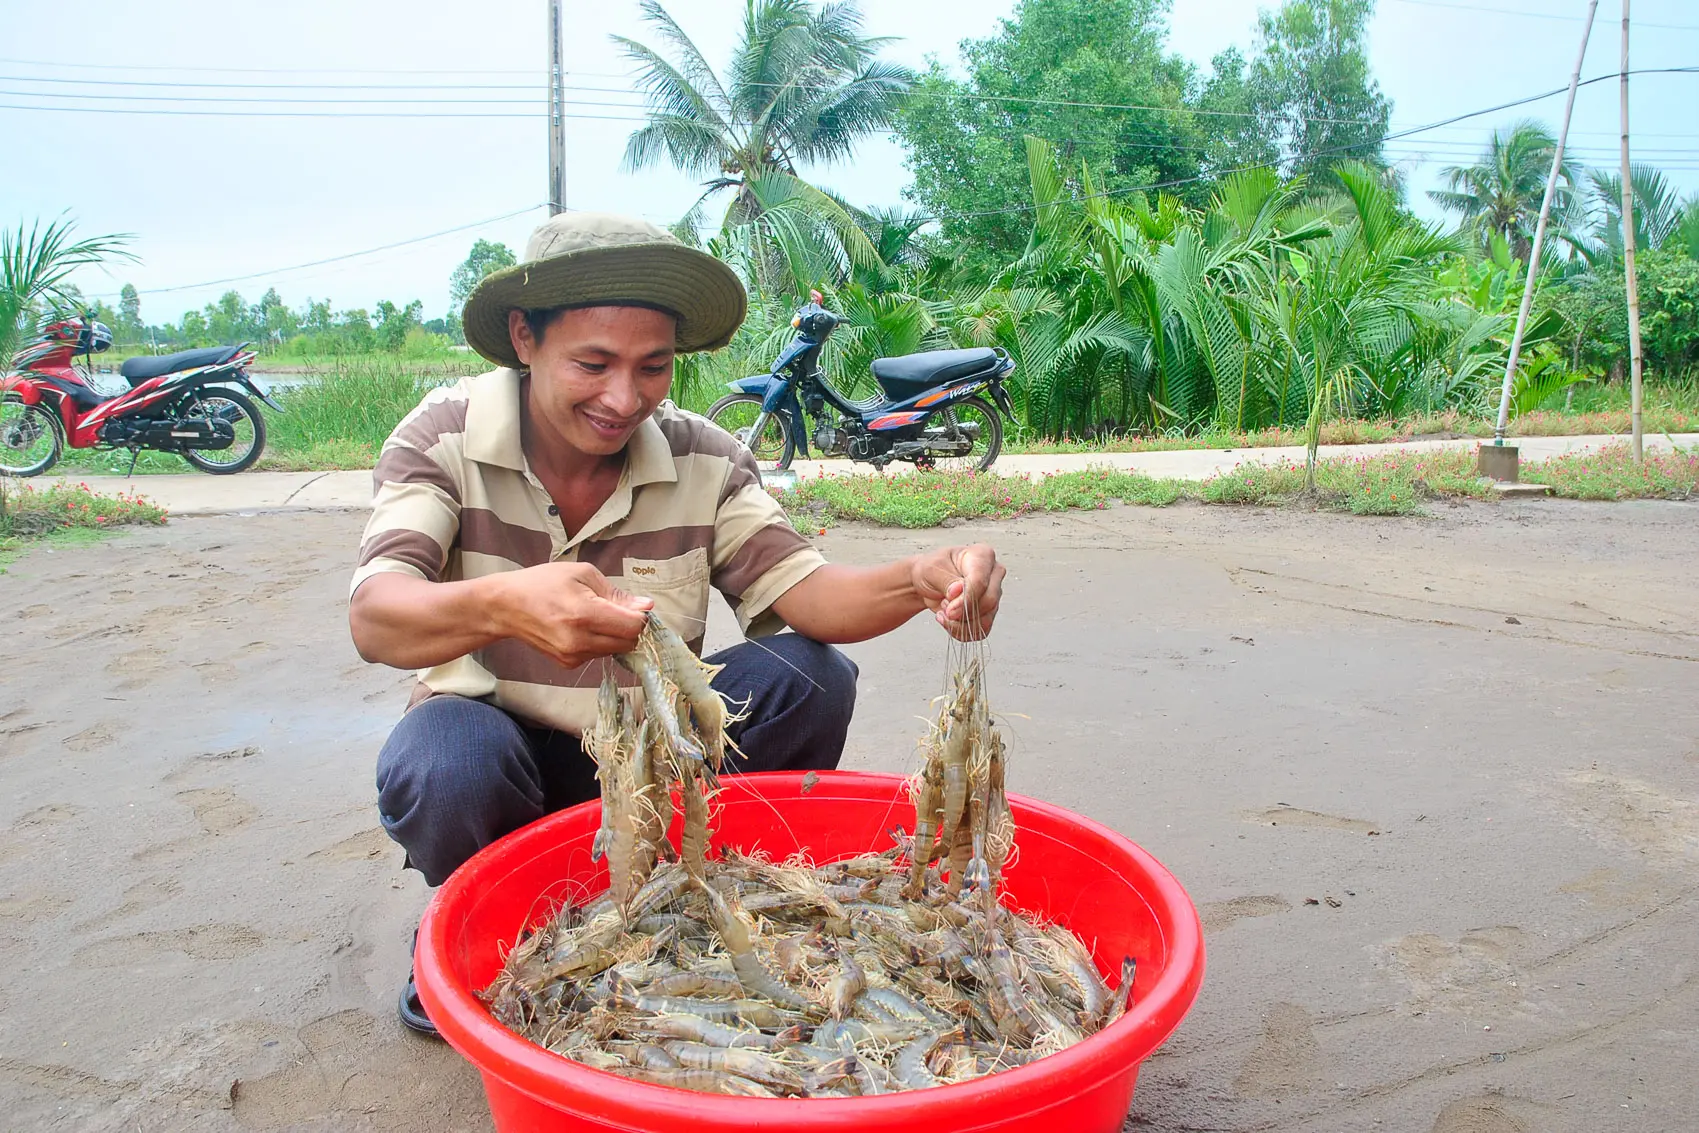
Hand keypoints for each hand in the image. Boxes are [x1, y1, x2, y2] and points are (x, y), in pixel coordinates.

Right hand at [491, 561, 652, 667]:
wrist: (506, 606)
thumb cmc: (543, 583)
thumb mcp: (582, 574)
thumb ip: (616, 593)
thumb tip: (646, 606)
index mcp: (584, 614)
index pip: (633, 627)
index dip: (640, 616)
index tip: (635, 605)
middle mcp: (579, 641)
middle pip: (629, 642)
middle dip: (630, 626)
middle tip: (616, 609)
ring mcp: (573, 656)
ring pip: (616, 650)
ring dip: (615, 634)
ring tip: (593, 615)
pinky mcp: (569, 664)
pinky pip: (599, 654)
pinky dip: (600, 641)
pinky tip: (582, 627)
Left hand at [911, 544, 1004, 640]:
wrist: (928, 582)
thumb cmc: (933, 569)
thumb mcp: (932, 569)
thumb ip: (947, 581)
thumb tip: (958, 592)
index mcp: (982, 555)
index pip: (980, 581)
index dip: (964, 598)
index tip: (948, 608)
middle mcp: (993, 574)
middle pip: (988, 601)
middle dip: (962, 611)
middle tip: (944, 608)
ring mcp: (993, 594)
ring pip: (986, 618)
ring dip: (960, 623)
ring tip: (944, 611)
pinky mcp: (989, 612)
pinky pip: (981, 630)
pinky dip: (962, 631)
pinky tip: (950, 621)